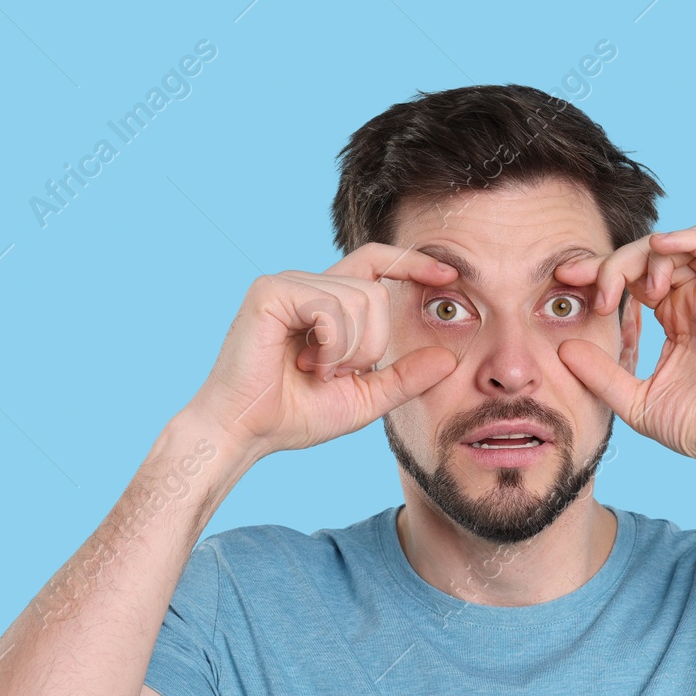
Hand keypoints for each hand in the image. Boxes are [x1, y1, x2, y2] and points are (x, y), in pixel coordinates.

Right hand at [183, 243, 459, 454]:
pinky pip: (331, 307)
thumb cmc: (295, 415)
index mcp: (327, 302)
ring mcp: (287, 283)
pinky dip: (331, 344)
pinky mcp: (271, 291)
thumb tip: (450, 358)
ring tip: (317, 370)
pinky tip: (306, 363)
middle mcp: (307, 284)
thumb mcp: (365, 398)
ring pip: (359, 298)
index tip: (448, 275)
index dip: (412, 263)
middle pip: (376, 290)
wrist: (245, 432)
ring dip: (350, 350)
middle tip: (338, 373)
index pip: (376, 263)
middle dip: (372, 343)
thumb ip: (405, 377)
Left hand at [553, 224, 695, 477]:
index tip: (565, 280)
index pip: (635, 276)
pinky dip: (689, 239)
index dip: (600, 271)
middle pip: (653, 254)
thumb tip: (562, 348)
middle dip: (616, 262)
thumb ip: (601, 374)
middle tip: (590, 284)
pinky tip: (661, 247)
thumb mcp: (635, 400)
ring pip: (683, 243)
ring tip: (636, 289)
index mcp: (675, 317)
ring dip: (649, 254)